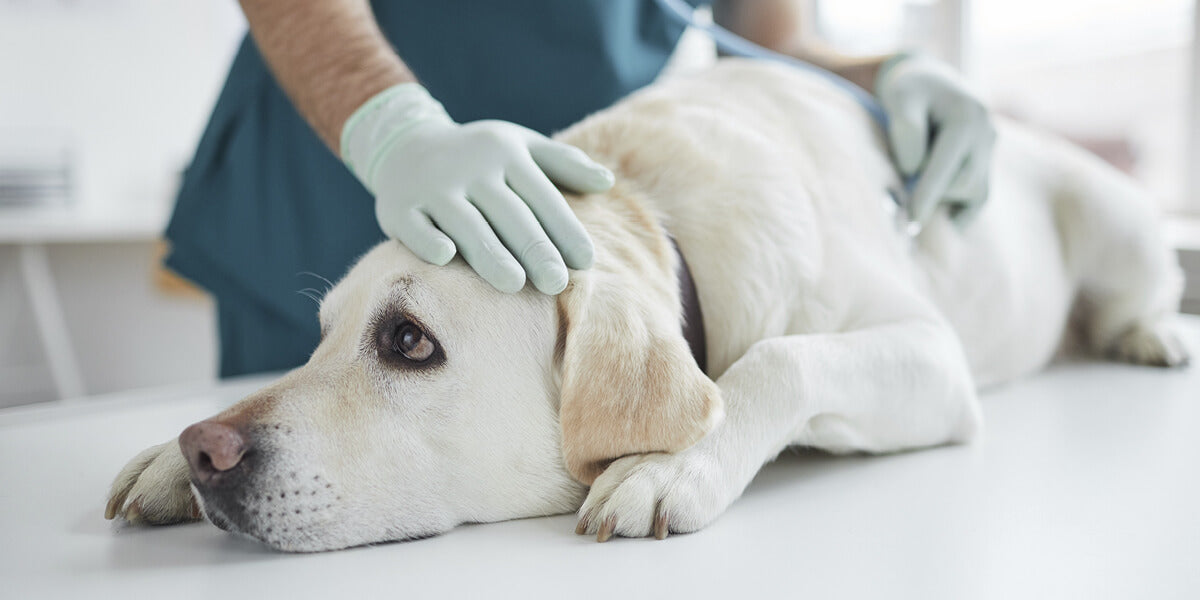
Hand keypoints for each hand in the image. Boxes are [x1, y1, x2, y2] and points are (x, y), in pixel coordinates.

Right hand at [341, 85, 614, 293]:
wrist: (405, 144)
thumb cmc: (480, 156)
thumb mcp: (521, 146)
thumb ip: (565, 164)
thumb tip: (608, 182)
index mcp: (506, 153)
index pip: (541, 195)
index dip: (564, 228)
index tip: (585, 261)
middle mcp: (470, 168)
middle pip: (508, 213)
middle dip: (534, 248)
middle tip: (556, 283)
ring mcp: (432, 187)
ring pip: (465, 222)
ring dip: (489, 252)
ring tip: (514, 284)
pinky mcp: (399, 207)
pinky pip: (415, 226)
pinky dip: (428, 238)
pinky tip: (446, 256)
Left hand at [876, 54, 995, 227]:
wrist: (931, 82)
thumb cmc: (910, 90)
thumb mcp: (900, 98)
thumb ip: (906, 130)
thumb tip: (914, 171)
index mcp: (967, 117)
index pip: (946, 167)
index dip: (927, 196)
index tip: (911, 221)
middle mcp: (986, 134)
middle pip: (964, 184)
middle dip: (933, 195)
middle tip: (901, 192)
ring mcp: (991, 150)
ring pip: (974, 193)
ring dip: (944, 200)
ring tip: (917, 190)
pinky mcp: (987, 163)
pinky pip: (980, 197)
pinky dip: (961, 212)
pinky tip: (941, 221)